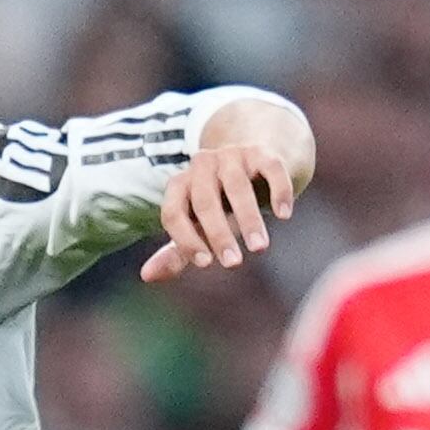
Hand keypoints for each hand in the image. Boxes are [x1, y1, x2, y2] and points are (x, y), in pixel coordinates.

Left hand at [142, 120, 310, 281]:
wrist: (254, 165)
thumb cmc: (220, 205)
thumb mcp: (198, 227)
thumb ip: (177, 251)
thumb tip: (147, 276)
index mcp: (180, 184)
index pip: (173, 213)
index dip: (186, 239)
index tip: (206, 264)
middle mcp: (201, 165)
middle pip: (205, 201)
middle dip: (219, 234)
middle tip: (234, 264)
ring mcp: (232, 155)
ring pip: (238, 187)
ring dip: (249, 219)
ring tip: (260, 248)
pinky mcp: (262, 152)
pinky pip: (271, 169)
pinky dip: (277, 191)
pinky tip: (282, 215)